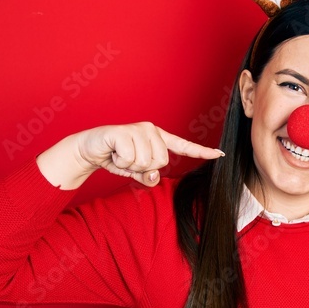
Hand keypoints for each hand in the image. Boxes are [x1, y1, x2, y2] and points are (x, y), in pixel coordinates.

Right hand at [75, 122, 223, 185]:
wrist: (89, 148)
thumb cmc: (115, 157)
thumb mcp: (134, 171)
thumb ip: (147, 176)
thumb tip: (153, 178)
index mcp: (158, 138)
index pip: (183, 146)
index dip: (201, 152)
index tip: (219, 155)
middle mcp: (151, 131)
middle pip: (161, 161)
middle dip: (142, 167)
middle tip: (128, 159)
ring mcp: (138, 129)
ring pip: (145, 161)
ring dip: (129, 165)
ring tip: (119, 155)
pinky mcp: (124, 132)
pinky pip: (130, 158)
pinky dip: (119, 162)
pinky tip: (113, 153)